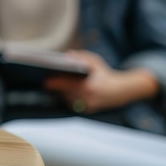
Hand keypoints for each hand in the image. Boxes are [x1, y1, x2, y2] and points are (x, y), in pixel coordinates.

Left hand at [44, 50, 158, 113]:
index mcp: (88, 86)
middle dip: (57, 86)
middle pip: (64, 92)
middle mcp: (87, 98)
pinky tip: (65, 91)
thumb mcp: (94, 61)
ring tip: (55, 84)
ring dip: (61, 92)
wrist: (120, 91)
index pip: (66, 85)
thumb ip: (81, 57)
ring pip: (67, 99)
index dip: (54, 83)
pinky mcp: (86, 111)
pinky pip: (72, 104)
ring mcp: (87, 106)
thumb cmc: (105, 74)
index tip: (45, 82)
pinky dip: (68, 97)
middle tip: (47, 81)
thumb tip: (67, 55)